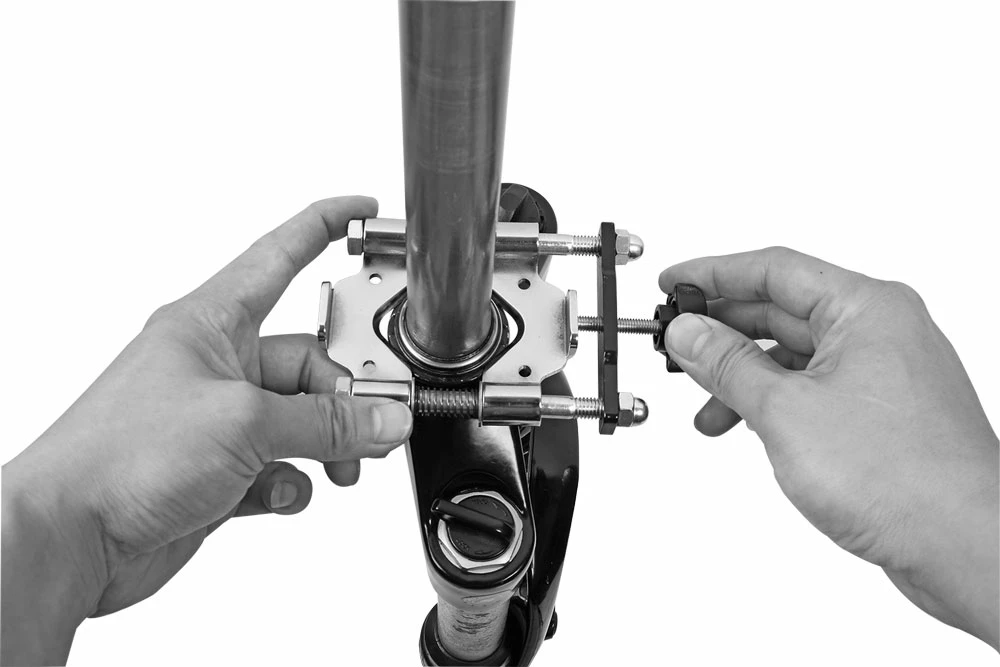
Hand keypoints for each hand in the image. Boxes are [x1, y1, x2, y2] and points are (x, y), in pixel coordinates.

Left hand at [1, 197, 412, 664]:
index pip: (278, 255)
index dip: (324, 227)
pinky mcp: (221, 468)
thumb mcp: (244, 424)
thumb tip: (383, 420)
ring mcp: (219, 419)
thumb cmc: (120, 458)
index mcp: (210, 324)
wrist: (71, 539)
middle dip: (347, 392)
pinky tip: (281, 492)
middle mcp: (216, 366)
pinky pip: (282, 463)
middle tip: (376, 420)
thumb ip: (326, 422)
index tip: (364, 212)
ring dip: (329, 444)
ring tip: (340, 466)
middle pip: (309, 359)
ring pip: (303, 419)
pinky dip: (295, 480)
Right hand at [660, 246, 998, 648]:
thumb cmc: (904, 479)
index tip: (674, 284)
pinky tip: (746, 425)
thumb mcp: (786, 411)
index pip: (774, 269)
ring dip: (743, 376)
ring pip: (794, 354)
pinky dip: (773, 402)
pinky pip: (813, 387)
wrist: (964, 546)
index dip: (714, 274)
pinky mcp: (882, 412)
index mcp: (867, 307)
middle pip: (782, 310)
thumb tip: (690, 333)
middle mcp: (881, 330)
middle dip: (723, 331)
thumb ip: (728, 365)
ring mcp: (884, 372)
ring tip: (705, 403)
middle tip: (677, 344)